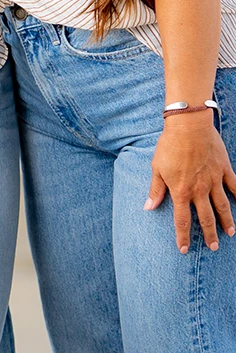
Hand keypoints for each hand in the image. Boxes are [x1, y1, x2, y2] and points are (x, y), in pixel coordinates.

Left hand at [145, 116, 235, 251]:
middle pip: (206, 218)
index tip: (184, 249)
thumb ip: (155, 189)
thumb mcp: (157, 167)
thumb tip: (148, 207)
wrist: (188, 126)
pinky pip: (235, 186)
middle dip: (210, 234)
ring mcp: (214, 180)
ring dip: (227, 221)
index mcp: (181, 191)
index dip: (183, 237)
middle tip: (214, 247)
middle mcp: (199, 190)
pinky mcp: (223, 169)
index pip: (182, 220)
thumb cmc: (169, 145)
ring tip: (230, 233)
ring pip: (223, 206)